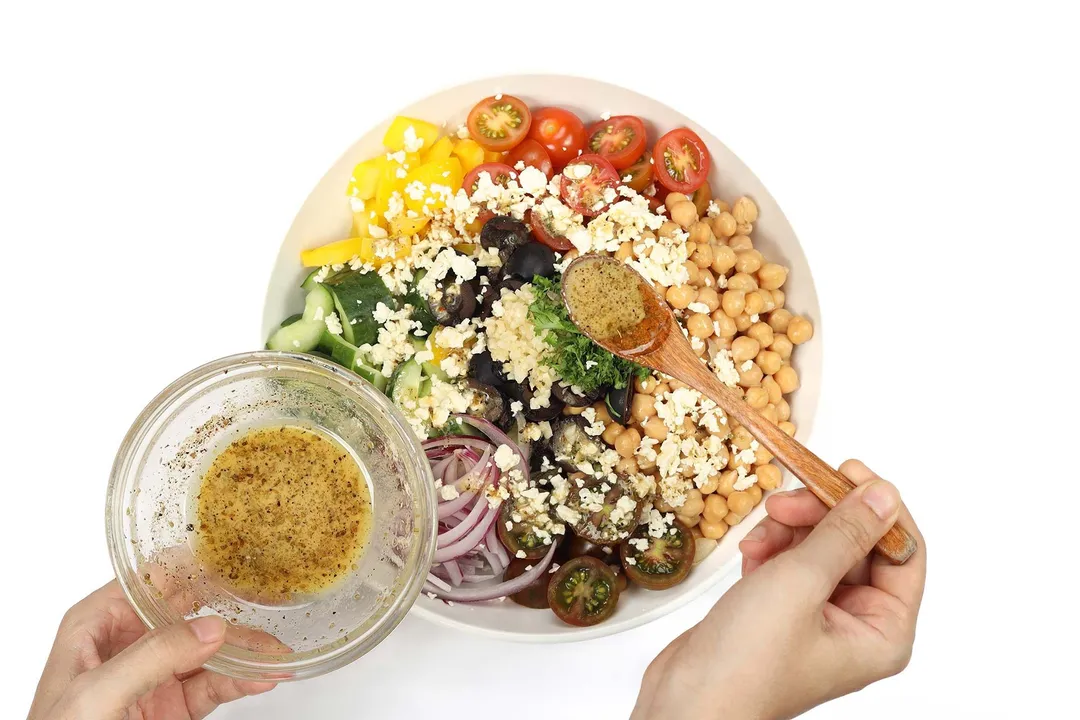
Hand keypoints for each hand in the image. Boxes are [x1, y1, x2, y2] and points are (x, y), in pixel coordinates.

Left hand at [28, 581, 274, 719]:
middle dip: (231, 609)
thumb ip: (153, 657)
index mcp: (97, 624)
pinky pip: (213, 686)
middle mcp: (127, 644)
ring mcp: (153, 677)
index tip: (233, 562)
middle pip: (189, 613)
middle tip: (269, 606)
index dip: (191, 568)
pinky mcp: (172, 708)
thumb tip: (210, 628)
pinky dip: (242, 681)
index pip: (150, 581)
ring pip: (209, 651)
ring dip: (245, 650)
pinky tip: (263, 675)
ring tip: (276, 651)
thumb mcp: (97, 695)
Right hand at [633, 460, 925, 719]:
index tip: (846, 470)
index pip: (904, 552)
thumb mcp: (802, 582)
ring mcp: (818, 619)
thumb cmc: (748, 661)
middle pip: (857, 544)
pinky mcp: (782, 614)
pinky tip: (750, 555)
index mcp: (883, 632)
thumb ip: (846, 532)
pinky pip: (789, 564)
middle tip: (786, 501)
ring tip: (761, 535)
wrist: (687, 699)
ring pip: (818, 548)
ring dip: (789, 532)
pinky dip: (770, 551)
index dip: (877, 507)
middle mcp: (857, 626)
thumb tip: (884, 493)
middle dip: (820, 517)